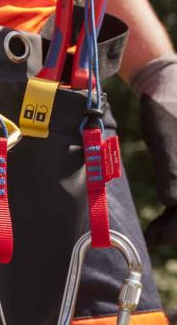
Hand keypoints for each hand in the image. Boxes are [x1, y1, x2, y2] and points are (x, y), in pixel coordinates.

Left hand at [131, 55, 176, 245]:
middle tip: (151, 240)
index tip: (158, 238)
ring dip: (175, 221)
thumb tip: (172, 201)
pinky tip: (163, 217)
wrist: (168, 85)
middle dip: (176, 227)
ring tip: (154, 234)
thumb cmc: (166, 107)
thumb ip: (172, 168)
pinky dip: (175, 207)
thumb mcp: (165, 135)